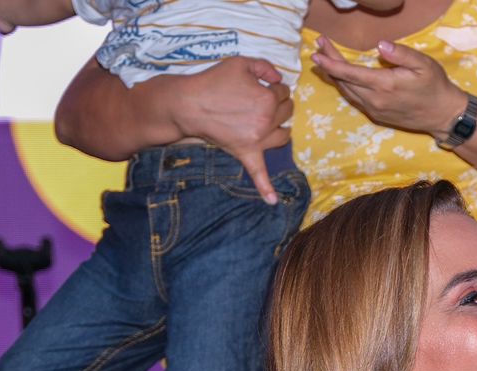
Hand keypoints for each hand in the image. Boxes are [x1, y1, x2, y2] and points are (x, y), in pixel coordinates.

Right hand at [171, 57, 293, 203]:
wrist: (188, 104)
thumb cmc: (213, 81)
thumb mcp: (239, 63)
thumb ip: (263, 66)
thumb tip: (280, 78)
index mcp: (267, 98)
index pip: (283, 91)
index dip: (275, 86)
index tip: (264, 85)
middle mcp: (267, 120)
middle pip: (287, 111)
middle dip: (280, 104)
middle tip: (266, 101)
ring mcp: (258, 139)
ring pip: (284, 136)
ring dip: (283, 129)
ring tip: (275, 124)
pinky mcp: (246, 153)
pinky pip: (258, 173)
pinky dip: (266, 188)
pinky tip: (272, 202)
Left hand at [311, 38, 467, 137]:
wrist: (443, 115)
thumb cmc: (435, 86)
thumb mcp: (424, 65)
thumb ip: (401, 54)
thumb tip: (380, 46)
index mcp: (384, 85)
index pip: (349, 73)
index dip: (331, 62)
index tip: (317, 52)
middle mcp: (375, 100)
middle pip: (343, 81)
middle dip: (329, 64)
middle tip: (320, 47)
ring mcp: (374, 110)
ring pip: (346, 92)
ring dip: (334, 76)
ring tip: (325, 60)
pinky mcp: (377, 115)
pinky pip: (354, 99)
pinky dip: (344, 86)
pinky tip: (341, 77)